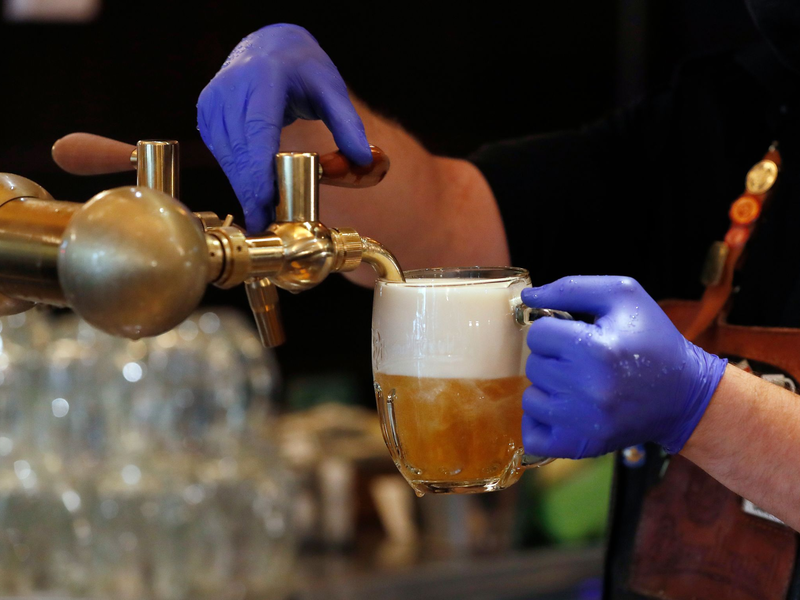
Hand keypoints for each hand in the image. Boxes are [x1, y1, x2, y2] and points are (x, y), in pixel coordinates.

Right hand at [197, 24, 371, 231]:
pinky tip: (251, 191)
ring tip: (261, 215)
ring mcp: (215, 98)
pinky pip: (221, 151)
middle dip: (251, 190)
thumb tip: (363, 160)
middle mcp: (232, 86)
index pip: (258, 130)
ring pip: (226, 154)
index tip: (264, 202)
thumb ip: (348, 125)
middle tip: (265, 223)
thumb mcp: (332, 90)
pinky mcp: (207, 110)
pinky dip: (236, 173)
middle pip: (239, 149)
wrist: (269, 45)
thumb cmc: (303, 68)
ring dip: (242, 186)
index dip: (258, 170)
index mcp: (264, 77)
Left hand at [520, 276, 726, 458]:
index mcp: (597, 348)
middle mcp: (588, 388)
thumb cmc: (653, 339)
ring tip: (579, 383)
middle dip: (553, 358)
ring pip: (531, 398)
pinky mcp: (581, 446)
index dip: (555, 329)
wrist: (685, 395)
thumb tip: (527, 298)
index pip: (539, 333)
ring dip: (549, 388)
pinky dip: (543, 421)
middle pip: (533, 365)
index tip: (577, 334)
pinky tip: (566, 409)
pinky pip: (533, 434)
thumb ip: (571, 288)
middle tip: (582, 359)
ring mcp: (583, 423)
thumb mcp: (623, 296)